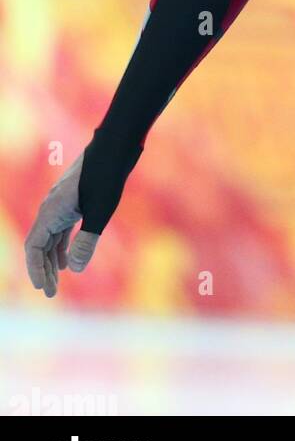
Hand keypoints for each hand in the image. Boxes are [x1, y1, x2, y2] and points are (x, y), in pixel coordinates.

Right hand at [24, 151, 100, 296]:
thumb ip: (87, 240)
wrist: (114, 147)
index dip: (36, 269)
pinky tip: (68, 259)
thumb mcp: (99, 212)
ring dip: (52, 259)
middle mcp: (50, 208)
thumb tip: (75, 271)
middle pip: (39, 245)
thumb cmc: (107, 178)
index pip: (34, 247)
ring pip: (49, 237)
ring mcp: (60, 204)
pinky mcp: (71, 201)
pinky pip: (59, 229)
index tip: (43, 289)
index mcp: (51, 211)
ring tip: (57, 280)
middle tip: (51, 293)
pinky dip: (61, 245)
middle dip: (43, 269)